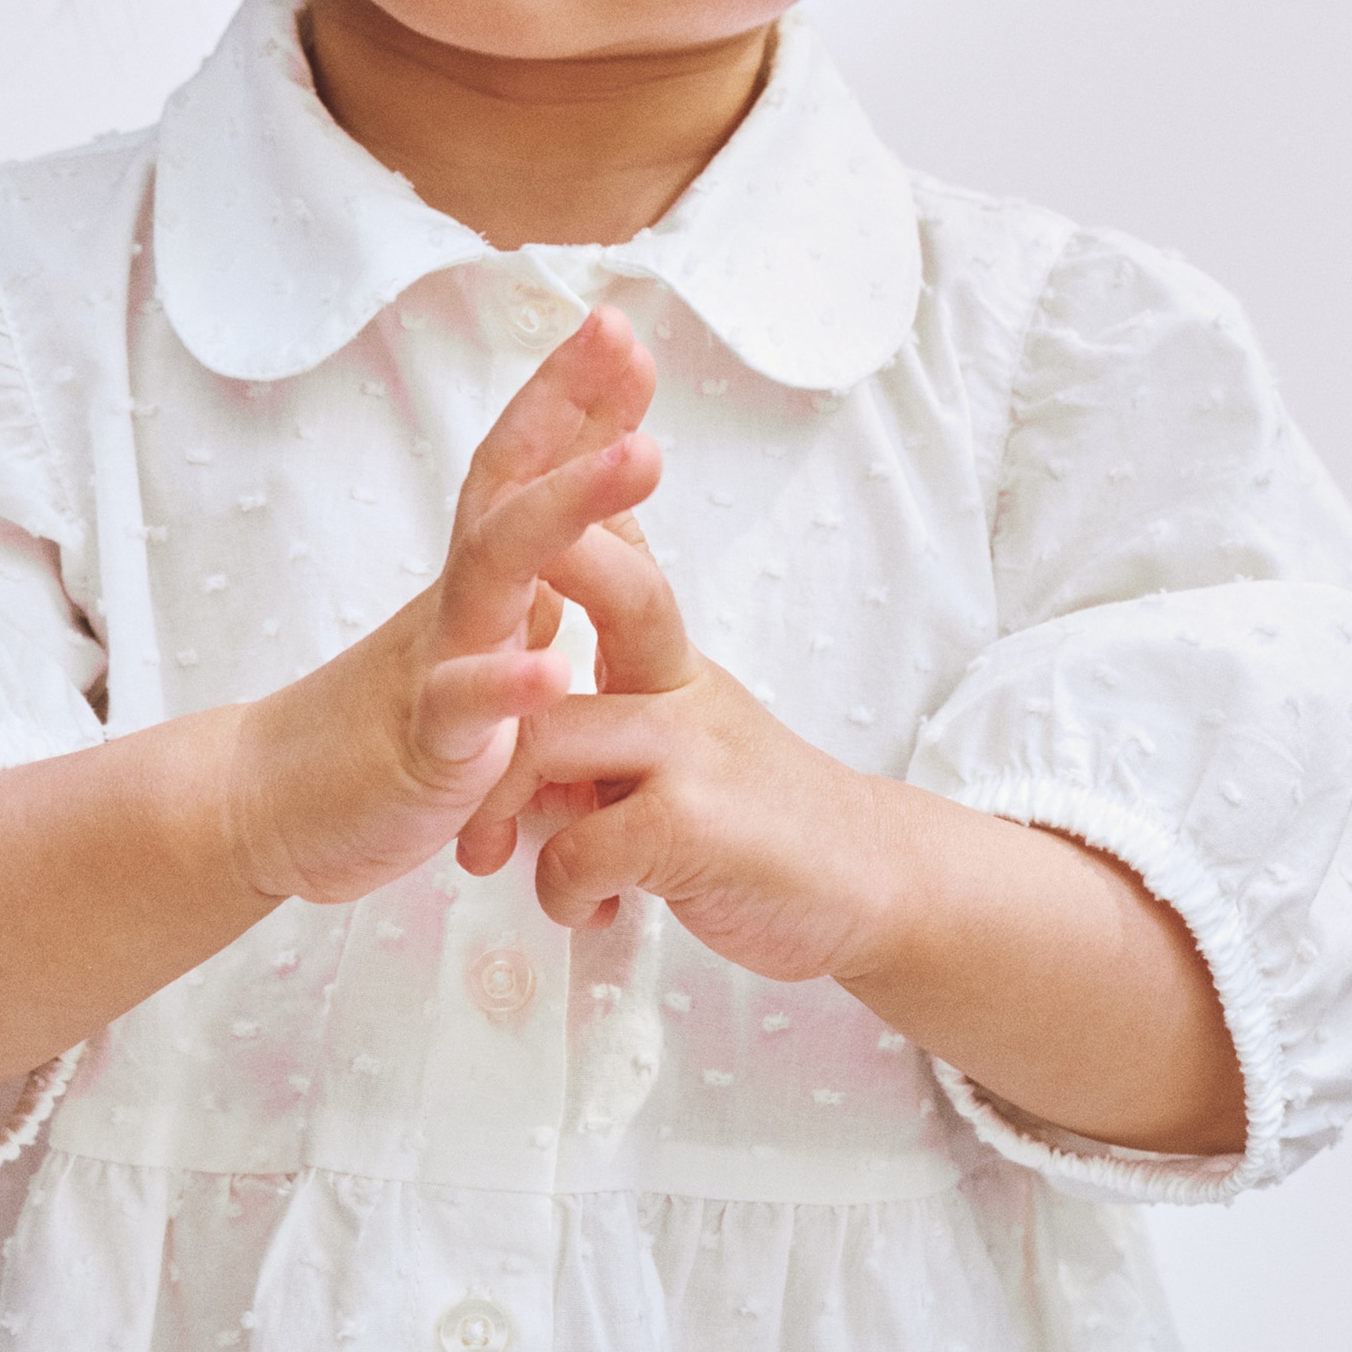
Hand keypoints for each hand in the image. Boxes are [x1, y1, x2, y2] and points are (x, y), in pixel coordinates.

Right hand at [224, 307, 663, 907]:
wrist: (264, 804)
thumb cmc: (383, 724)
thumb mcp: (476, 642)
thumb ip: (527, 580)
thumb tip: (587, 518)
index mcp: (481, 581)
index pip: (526, 467)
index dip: (576, 400)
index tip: (622, 329)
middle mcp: (461, 602)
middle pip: (511, 484)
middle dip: (570, 407)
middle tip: (620, 335)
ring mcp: (437, 663)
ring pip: (499, 569)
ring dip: (571, 506)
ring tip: (641, 457)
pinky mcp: (422, 745)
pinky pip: (465, 706)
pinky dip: (508, 683)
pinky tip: (555, 667)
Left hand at [457, 510, 902, 977]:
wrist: (872, 888)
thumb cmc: (763, 820)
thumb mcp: (696, 730)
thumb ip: (625, 698)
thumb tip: (542, 679)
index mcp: (670, 665)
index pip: (624, 556)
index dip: (580, 492)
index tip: (533, 441)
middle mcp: (682, 688)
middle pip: (617, 586)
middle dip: (554, 548)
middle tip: (480, 589)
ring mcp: (691, 752)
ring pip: (547, 736)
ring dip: (501, 806)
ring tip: (492, 856)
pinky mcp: (691, 827)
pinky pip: (578, 845)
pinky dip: (561, 888)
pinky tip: (586, 909)